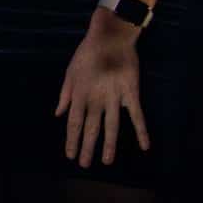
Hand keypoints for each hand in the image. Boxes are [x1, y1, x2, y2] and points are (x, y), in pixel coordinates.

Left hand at [57, 7, 148, 167]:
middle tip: (84, 165)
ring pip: (111, 126)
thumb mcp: (69, 73)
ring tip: (105, 161)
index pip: (74, 123)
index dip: (72, 140)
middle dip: (87, 148)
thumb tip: (58, 114)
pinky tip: (145, 146)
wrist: (109, 38)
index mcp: (79, 94)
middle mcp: (95, 99)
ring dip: (108, 145)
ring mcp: (113, 97)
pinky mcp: (131, 93)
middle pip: (90, 128)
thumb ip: (65, 95)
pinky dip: (141, 131)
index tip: (70, 155)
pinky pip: (137, 115)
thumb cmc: (87, 54)